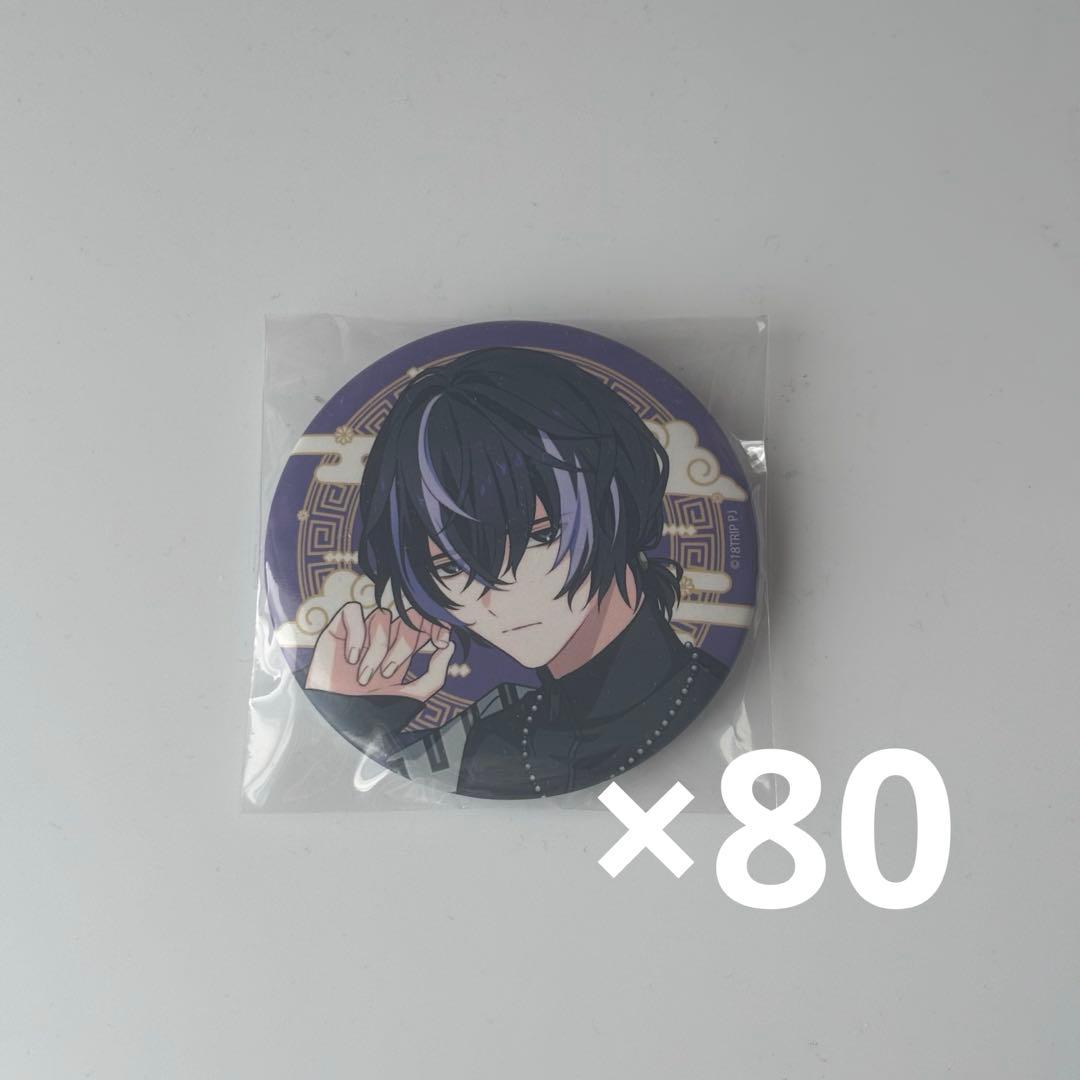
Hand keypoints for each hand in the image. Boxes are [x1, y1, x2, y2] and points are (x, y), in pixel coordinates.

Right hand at [305, 602, 453, 699]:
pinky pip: (353, 611)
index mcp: (401, 650)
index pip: (423, 623)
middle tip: (389, 673)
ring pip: (382, 616)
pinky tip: (351, 659)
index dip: (435, 625)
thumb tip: (450, 646)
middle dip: (403, 645)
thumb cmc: (371, 711)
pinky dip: (356, 633)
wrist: (335, 719)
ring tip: (365, 676)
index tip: (441, 640)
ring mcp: (362, 631)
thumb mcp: (412, 697)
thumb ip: (434, 675)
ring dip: (377, 647)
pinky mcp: (338, 628)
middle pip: (406, 618)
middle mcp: (384, 637)